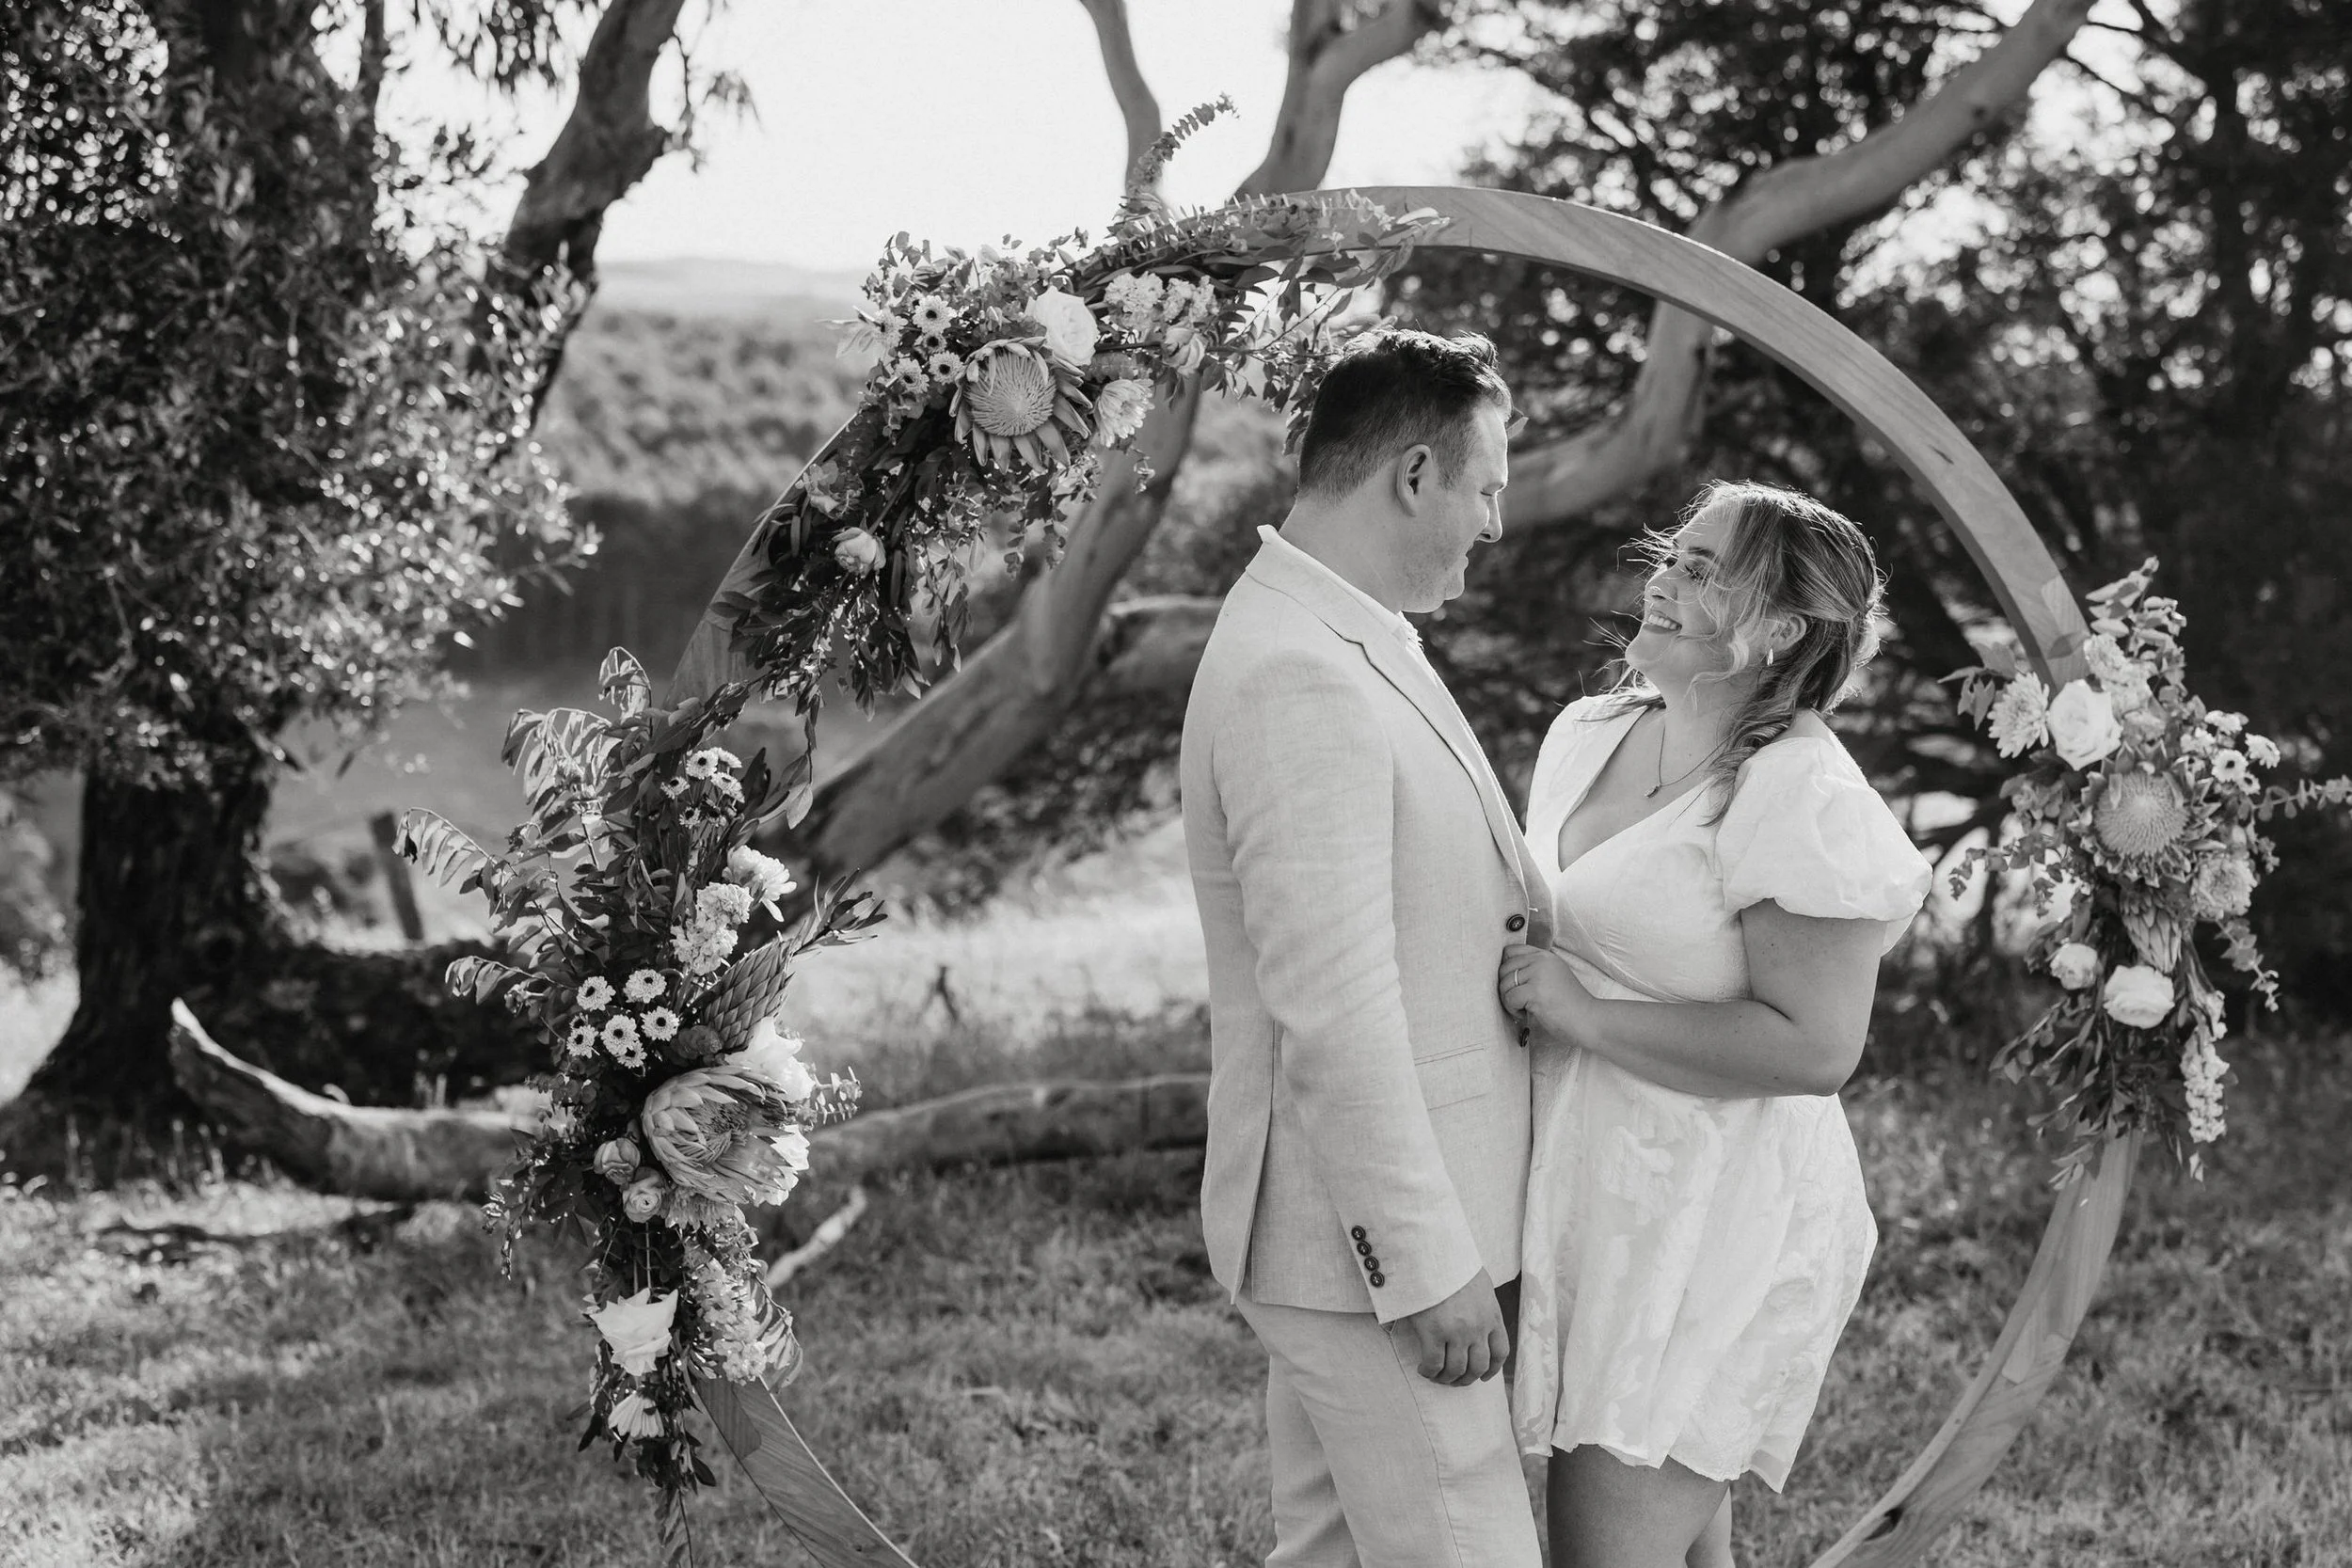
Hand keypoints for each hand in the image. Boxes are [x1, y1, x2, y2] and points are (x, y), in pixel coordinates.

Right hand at [1394, 1267, 1509, 1385]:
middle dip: (1467, 1378)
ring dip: (1447, 1379)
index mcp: (1491, 1314)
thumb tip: (1476, 1315)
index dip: (1492, 1370)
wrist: (1431, 1251)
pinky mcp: (1433, 1331)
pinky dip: (1429, 1371)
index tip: (1484, 1376)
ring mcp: (1456, 1331)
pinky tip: (1423, 1368)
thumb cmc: (1451, 1263)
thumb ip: (1482, 1304)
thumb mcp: (1479, 1283)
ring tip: (1437, 1376)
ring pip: (1456, 1370)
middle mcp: (1478, 1327)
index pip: (1500, 1352)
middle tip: (1455, 1379)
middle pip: (1478, 1367)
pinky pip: (1434, 1364)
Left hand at [1499, 942, 1588, 1041]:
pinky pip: (1509, 998)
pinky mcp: (1535, 991)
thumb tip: (1503, 974)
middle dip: (1507, 988)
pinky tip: (1527, 1014)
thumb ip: (1532, 970)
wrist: (1589, 1020)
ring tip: (1525, 1009)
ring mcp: (1539, 974)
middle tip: (1520, 1001)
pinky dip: (1514, 1010)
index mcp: (1545, 956)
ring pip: (1504, 984)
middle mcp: (1541, 960)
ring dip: (1509, 1000)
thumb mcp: (1552, 977)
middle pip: (1504, 968)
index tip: (1514, 984)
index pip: (1510, 951)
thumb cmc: (1570, 1005)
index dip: (1506, 968)